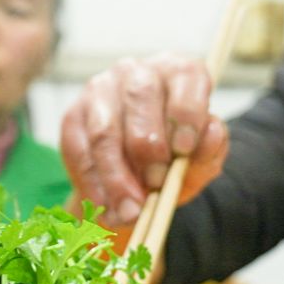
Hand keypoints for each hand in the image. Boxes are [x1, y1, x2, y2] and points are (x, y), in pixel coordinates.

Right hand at [59, 54, 228, 229]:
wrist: (137, 176)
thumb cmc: (174, 158)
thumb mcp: (200, 160)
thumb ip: (210, 149)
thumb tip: (211, 132)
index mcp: (177, 71)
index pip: (184, 76)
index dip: (186, 112)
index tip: (184, 150)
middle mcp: (137, 72)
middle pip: (140, 98)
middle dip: (148, 147)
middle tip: (155, 186)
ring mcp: (100, 90)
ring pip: (105, 130)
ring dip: (116, 176)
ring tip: (130, 212)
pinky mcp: (73, 116)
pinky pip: (79, 151)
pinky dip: (93, 184)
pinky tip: (106, 208)